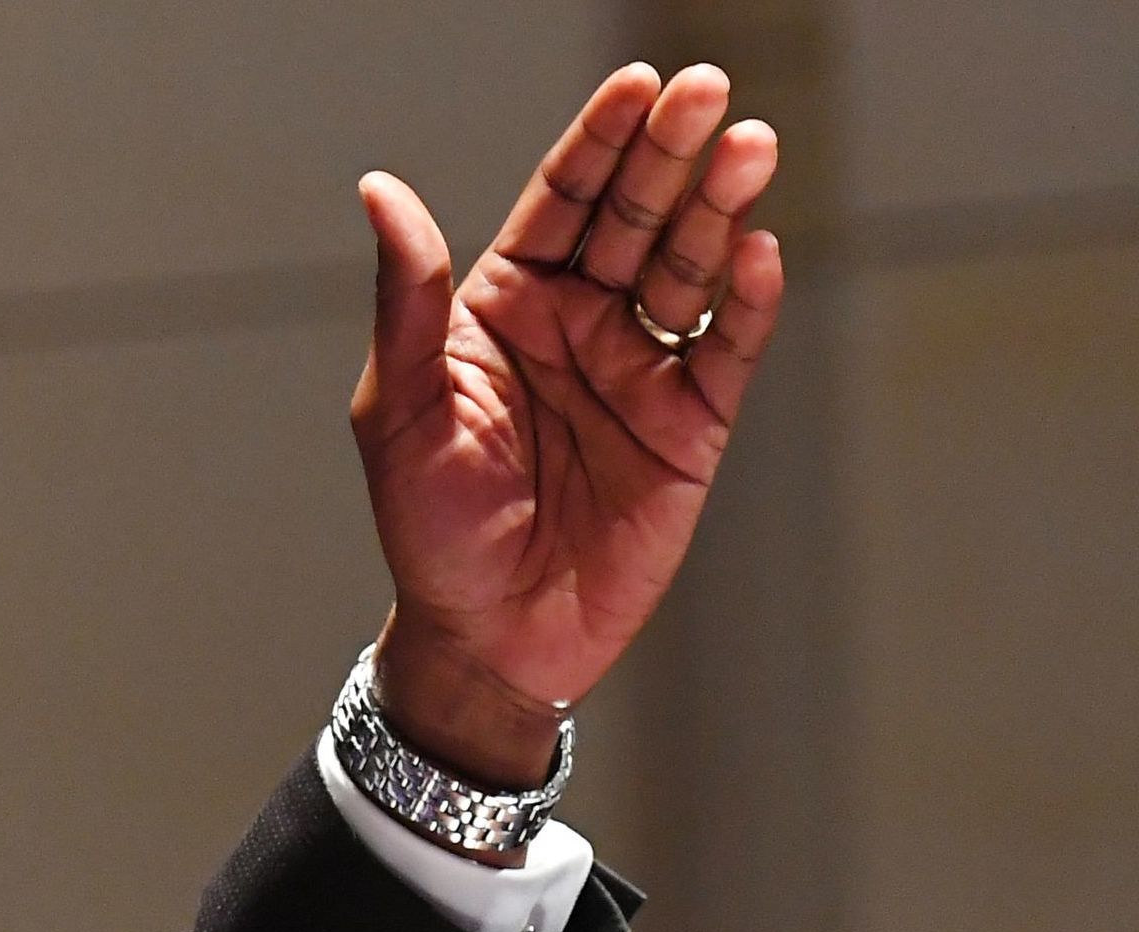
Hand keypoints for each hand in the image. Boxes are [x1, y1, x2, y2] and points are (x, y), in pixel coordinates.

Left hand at [351, 63, 786, 782]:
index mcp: (507, 304)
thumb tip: (381, 189)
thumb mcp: (398, 410)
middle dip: (672, 153)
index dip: (601, 141)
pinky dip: (747, 306)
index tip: (638, 86)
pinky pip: (725, 353)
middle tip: (708, 91)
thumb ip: (406, 301)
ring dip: (719, 210)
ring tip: (748, 147)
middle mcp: (580, 323)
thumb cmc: (429, 528)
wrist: (487, 640)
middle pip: (636, 216)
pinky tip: (757, 255)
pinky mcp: (689, 430)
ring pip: (688, 270)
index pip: (564, 200)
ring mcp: (639, 372)